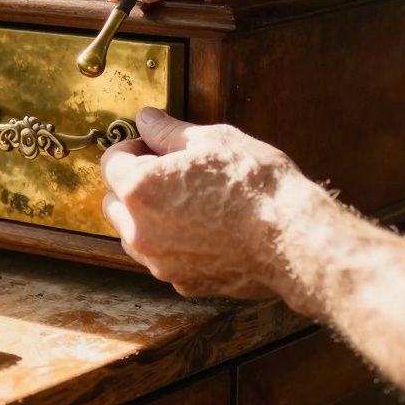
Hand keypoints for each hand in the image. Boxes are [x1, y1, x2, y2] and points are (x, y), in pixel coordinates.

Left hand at [100, 107, 334, 302]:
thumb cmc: (255, 185)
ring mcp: (160, 262)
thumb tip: (147, 120)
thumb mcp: (213, 140)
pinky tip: (204, 229)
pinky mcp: (183, 283)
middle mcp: (140, 231)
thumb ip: (168, 132)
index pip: (111, 161)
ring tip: (188, 201)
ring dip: (147, 218)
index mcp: (138, 189)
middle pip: (113, 202)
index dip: (133, 148)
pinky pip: (162, 259)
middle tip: (171, 172)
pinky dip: (172, 245)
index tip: (155, 146)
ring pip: (133, 235)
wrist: (293, 239)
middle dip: (133, 185)